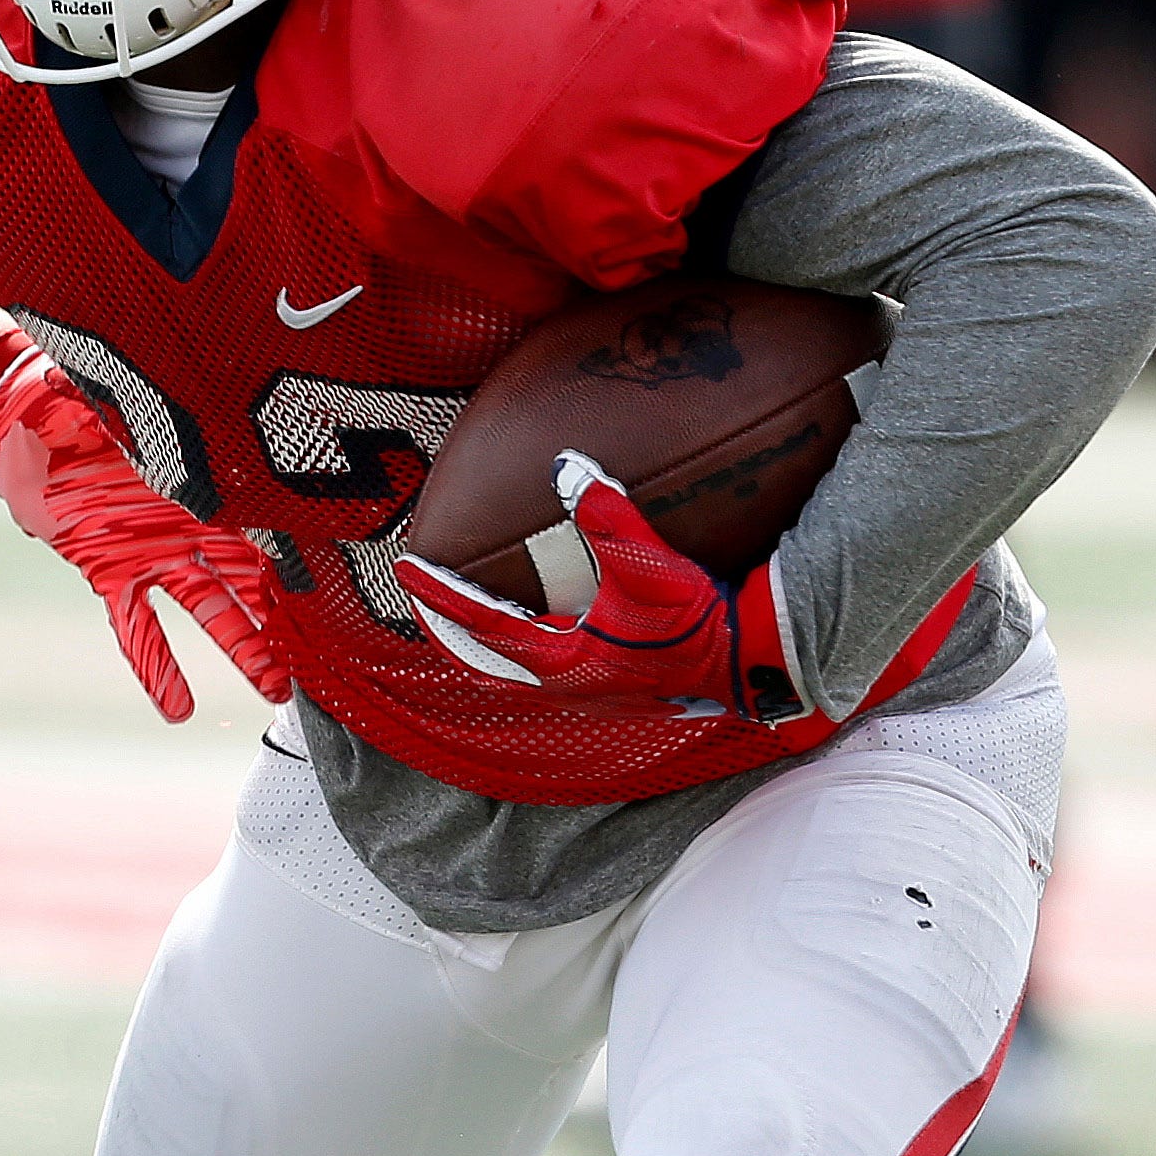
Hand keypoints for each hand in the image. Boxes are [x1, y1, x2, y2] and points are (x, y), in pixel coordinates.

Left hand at [0, 348, 296, 721]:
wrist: (22, 418)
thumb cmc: (79, 392)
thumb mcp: (125, 392)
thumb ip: (159, 401)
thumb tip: (189, 371)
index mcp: (204, 482)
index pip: (264, 521)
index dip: (301, 549)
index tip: (345, 578)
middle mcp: (190, 524)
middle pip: (251, 578)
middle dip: (287, 615)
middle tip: (327, 653)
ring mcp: (154, 555)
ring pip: (209, 610)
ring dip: (242, 650)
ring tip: (276, 692)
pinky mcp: (110, 574)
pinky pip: (138, 629)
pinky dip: (156, 669)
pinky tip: (179, 711)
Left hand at [391, 452, 803, 723]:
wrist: (749, 663)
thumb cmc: (696, 620)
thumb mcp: (648, 563)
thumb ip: (605, 514)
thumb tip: (569, 465)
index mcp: (563, 659)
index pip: (484, 622)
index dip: (442, 594)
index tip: (405, 569)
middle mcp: (569, 682)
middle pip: (493, 656)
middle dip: (459, 628)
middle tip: (430, 598)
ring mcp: (593, 691)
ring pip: (524, 665)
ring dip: (496, 638)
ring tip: (474, 609)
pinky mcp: (617, 687)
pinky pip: (558, 663)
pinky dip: (535, 641)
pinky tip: (547, 622)